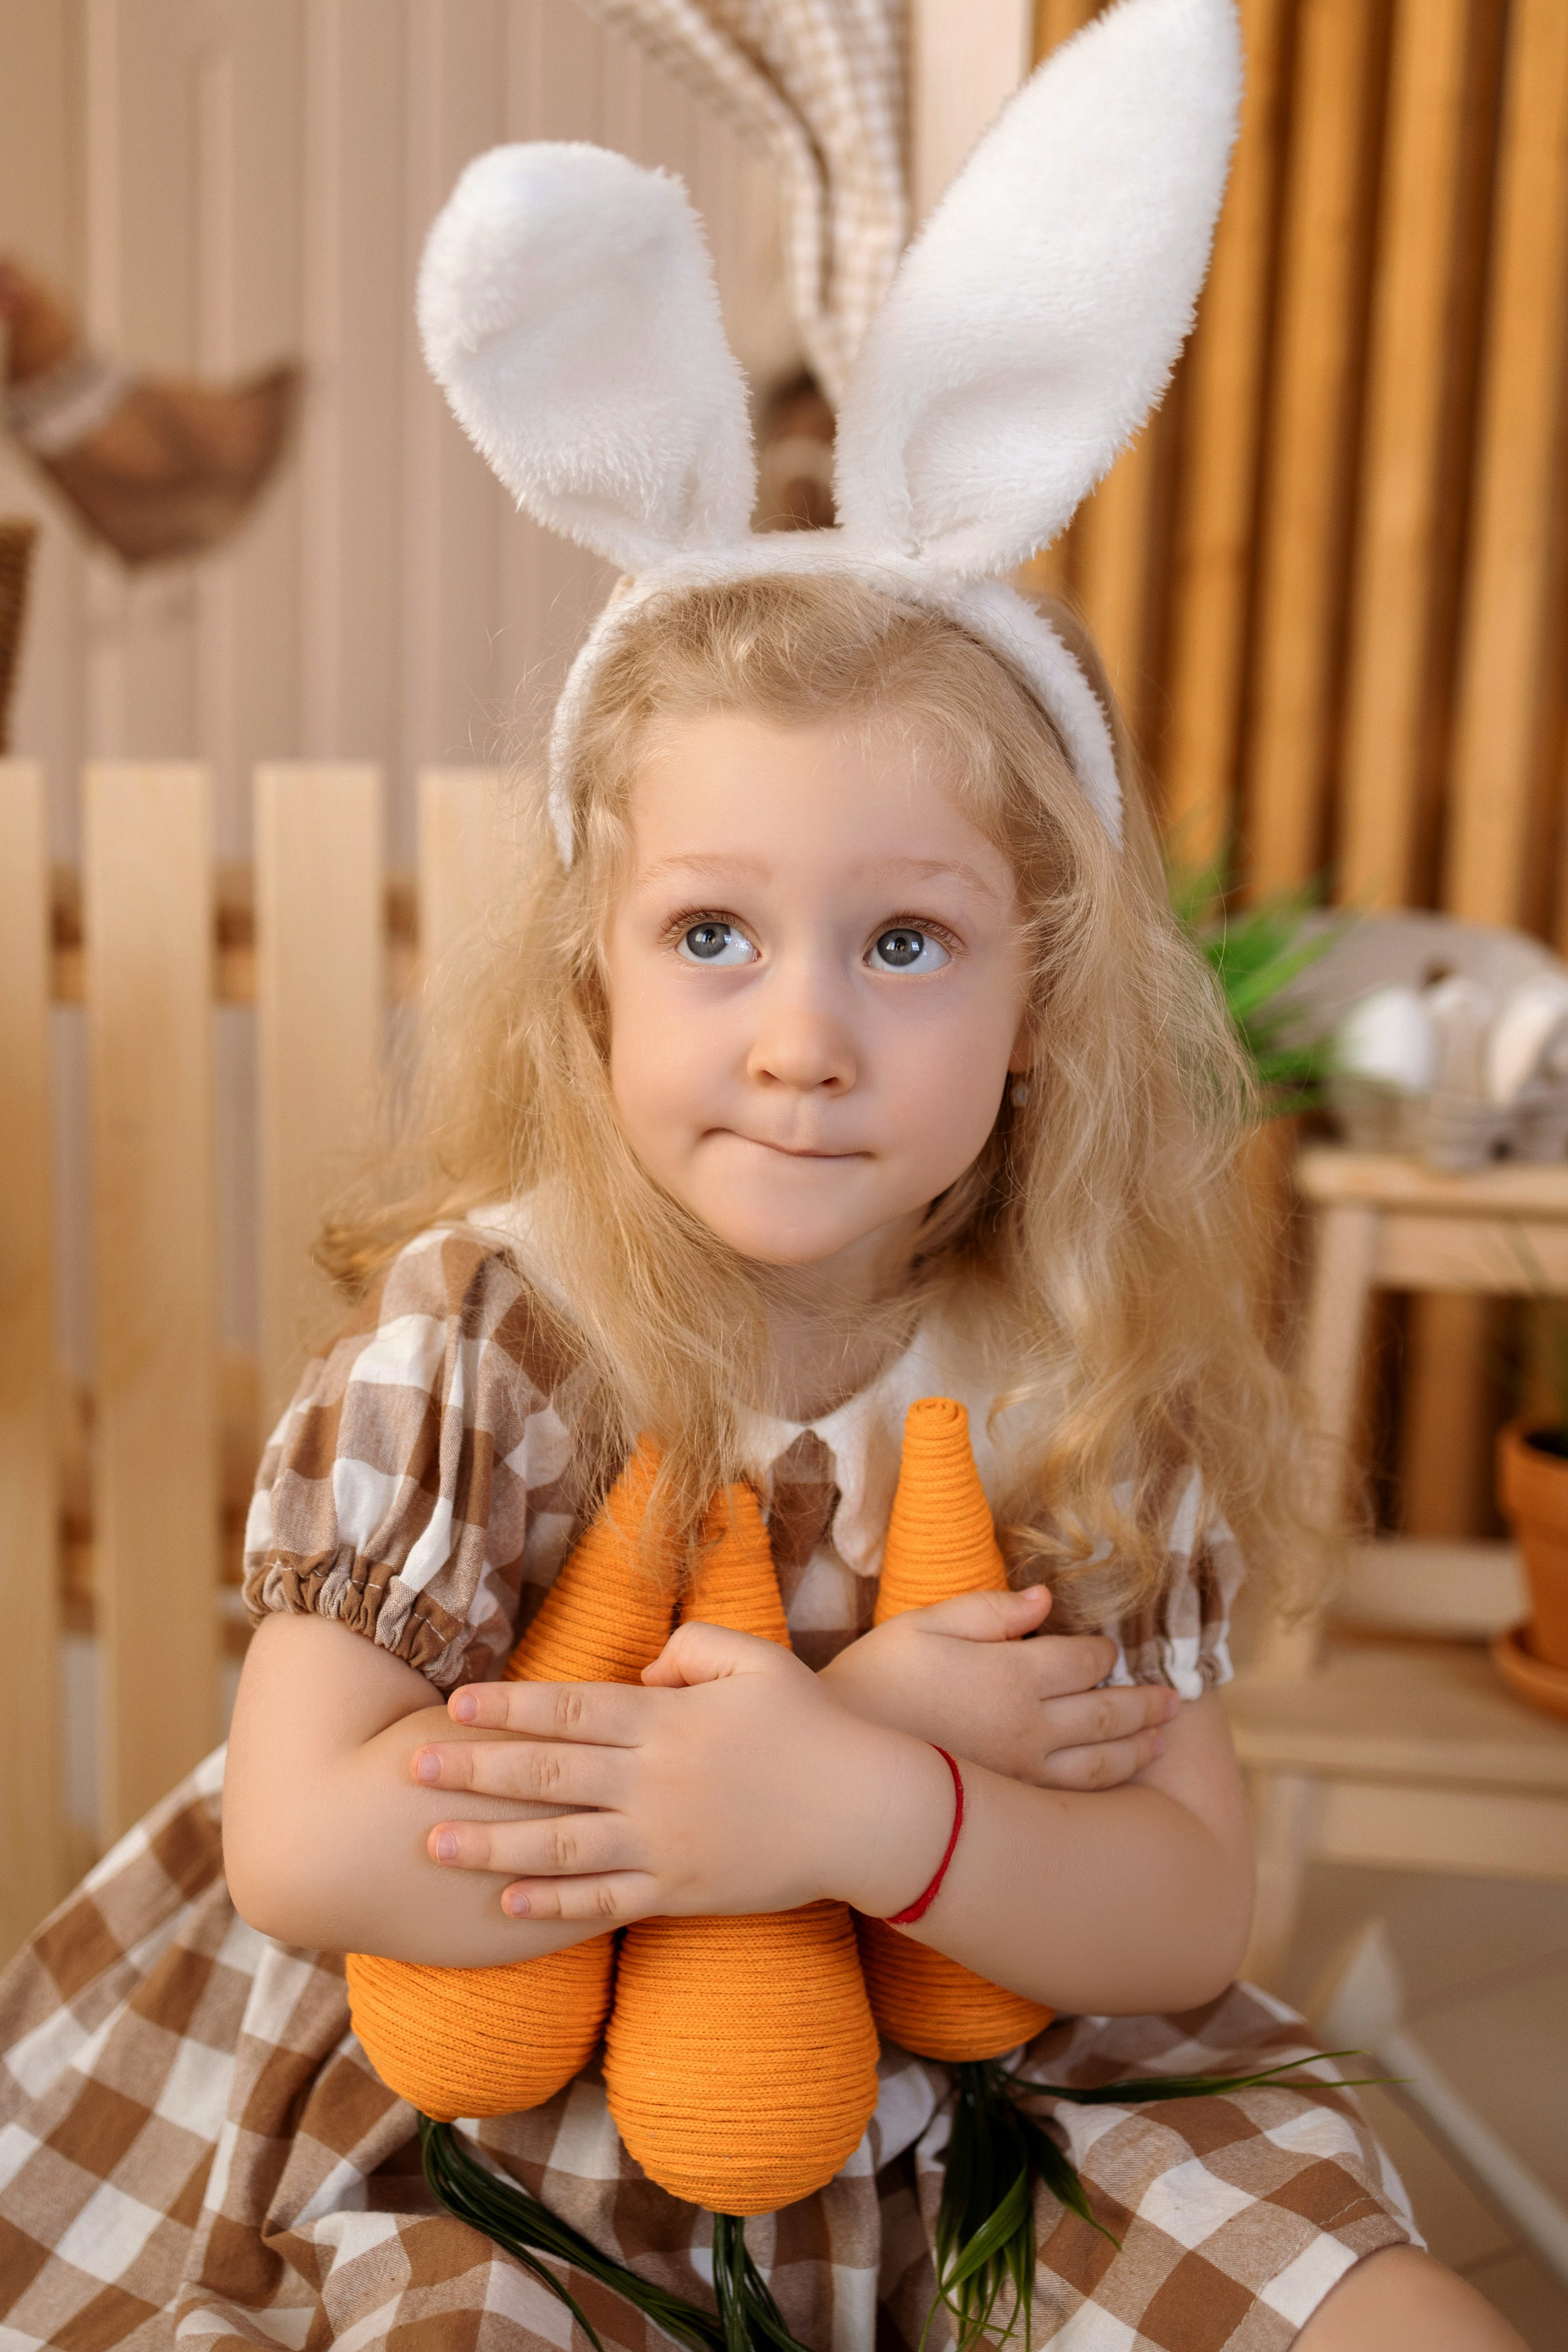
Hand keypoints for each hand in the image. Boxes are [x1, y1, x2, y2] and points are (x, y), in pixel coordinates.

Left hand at [410, 1623, 953, 1925]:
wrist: (866, 1810)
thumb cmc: (813, 1725)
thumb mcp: (756, 1659)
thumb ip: (691, 1648)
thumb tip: (641, 1671)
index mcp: (667, 1721)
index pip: (569, 1709)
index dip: (507, 1707)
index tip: (454, 1705)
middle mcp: (653, 1782)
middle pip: (548, 1774)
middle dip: (476, 1770)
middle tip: (414, 1768)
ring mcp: (664, 1843)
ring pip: (561, 1844)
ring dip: (493, 1844)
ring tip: (436, 1843)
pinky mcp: (680, 1892)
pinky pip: (604, 1900)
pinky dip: (554, 1904)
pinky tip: (507, 1903)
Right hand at [820, 1587, 1178, 1787]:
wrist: (840, 1767)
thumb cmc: (873, 1684)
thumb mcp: (921, 1626)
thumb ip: (987, 1610)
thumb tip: (1044, 1597)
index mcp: (1011, 1674)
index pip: (1083, 1660)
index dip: (1104, 1652)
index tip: (1111, 1650)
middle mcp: (1030, 1726)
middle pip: (1107, 1712)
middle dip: (1145, 1702)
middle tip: (1173, 1697)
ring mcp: (1024, 1773)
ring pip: (1102, 1761)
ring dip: (1139, 1745)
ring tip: (1162, 1736)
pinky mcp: (1012, 1805)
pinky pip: (1076, 1795)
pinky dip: (1109, 1783)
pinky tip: (1118, 1778)